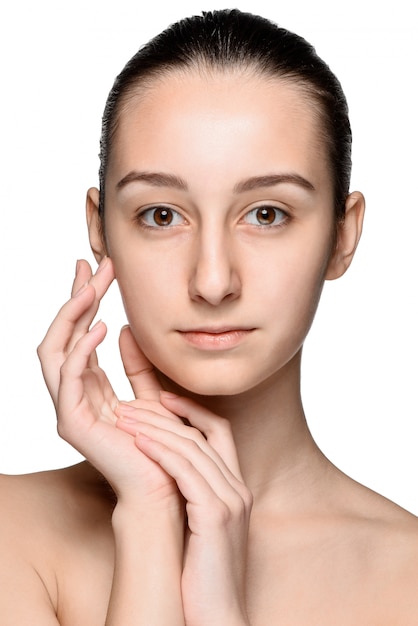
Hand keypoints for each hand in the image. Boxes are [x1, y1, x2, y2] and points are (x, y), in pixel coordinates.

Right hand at [37, 258, 181, 509]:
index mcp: (90, 389)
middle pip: (62, 336)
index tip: (98, 268)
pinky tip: (100, 326)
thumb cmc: (162, 444)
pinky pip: (68, 377)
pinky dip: (81, 348)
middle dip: (76, 297)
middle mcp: (74, 396)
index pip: (79, 335)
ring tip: (92, 285)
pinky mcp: (72, 423)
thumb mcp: (149, 392)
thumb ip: (135, 364)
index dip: (85, 300)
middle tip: (92, 263)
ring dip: (72, 314)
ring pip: (54, 350)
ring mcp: (69, 409)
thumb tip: (121, 326)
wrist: (168, 485)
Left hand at [116, 393, 252, 624]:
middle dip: (164, 413)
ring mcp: (231, 501)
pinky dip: (162, 452)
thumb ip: (191, 495)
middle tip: (131, 403)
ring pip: (192, 447)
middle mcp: (238, 488)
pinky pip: (186, 471)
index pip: (220, 431)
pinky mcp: (216, 516)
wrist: (216, 618)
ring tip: (124, 417)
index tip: (162, 397)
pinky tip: (139, 443)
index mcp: (236, 488)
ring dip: (155, 428)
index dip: (192, 410)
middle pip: (202, 433)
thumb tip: (161, 472)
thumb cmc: (201, 577)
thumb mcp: (199, 528)